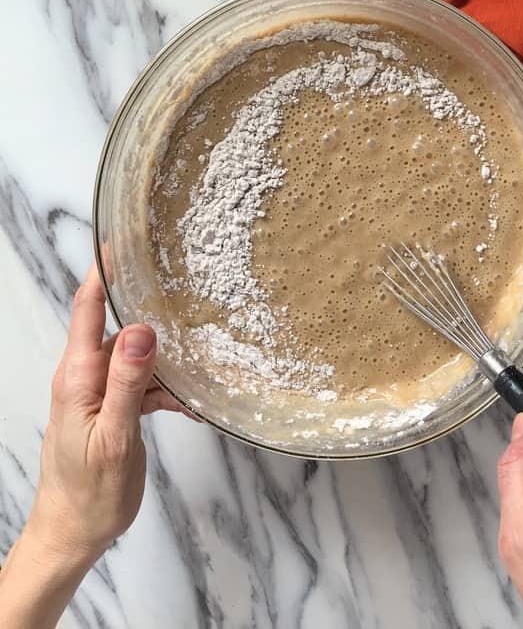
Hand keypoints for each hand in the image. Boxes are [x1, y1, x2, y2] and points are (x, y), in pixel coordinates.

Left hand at [0, 264, 191, 628]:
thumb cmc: (88, 493)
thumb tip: (141, 328)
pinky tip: (191, 404)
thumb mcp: (112, 438)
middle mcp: (86, 375)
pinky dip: (167, 390)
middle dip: (152, 309)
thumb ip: (126, 382)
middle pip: (120, 326)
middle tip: (188, 291)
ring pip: (138, 356)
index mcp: (78, 375)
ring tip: (202, 362)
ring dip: (167, 360)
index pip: (88, 306)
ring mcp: (99, 391)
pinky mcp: (113, 407)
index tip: (126, 236)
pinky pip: (143, 384)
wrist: (73, 534)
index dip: (104, 269)